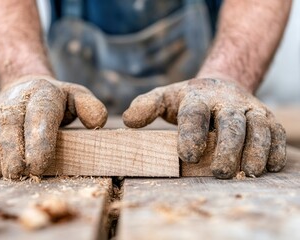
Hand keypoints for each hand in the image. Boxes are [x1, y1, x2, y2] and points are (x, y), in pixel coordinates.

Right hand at [0, 76, 106, 178]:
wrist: (24, 88)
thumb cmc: (56, 101)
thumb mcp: (77, 97)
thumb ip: (90, 107)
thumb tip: (97, 122)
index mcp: (42, 94)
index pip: (39, 116)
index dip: (38, 143)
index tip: (39, 166)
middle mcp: (14, 100)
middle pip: (8, 126)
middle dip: (13, 154)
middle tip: (21, 174)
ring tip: (8, 175)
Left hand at [123, 78, 285, 178]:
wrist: (221, 86)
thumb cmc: (189, 100)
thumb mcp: (165, 98)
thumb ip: (146, 107)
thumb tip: (128, 121)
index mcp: (199, 98)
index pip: (194, 114)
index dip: (191, 133)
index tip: (187, 155)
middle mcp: (228, 102)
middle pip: (232, 124)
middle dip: (228, 148)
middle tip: (220, 172)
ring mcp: (251, 110)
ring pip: (259, 128)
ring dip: (256, 151)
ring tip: (248, 172)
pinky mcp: (267, 120)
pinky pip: (276, 134)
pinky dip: (276, 150)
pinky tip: (269, 166)